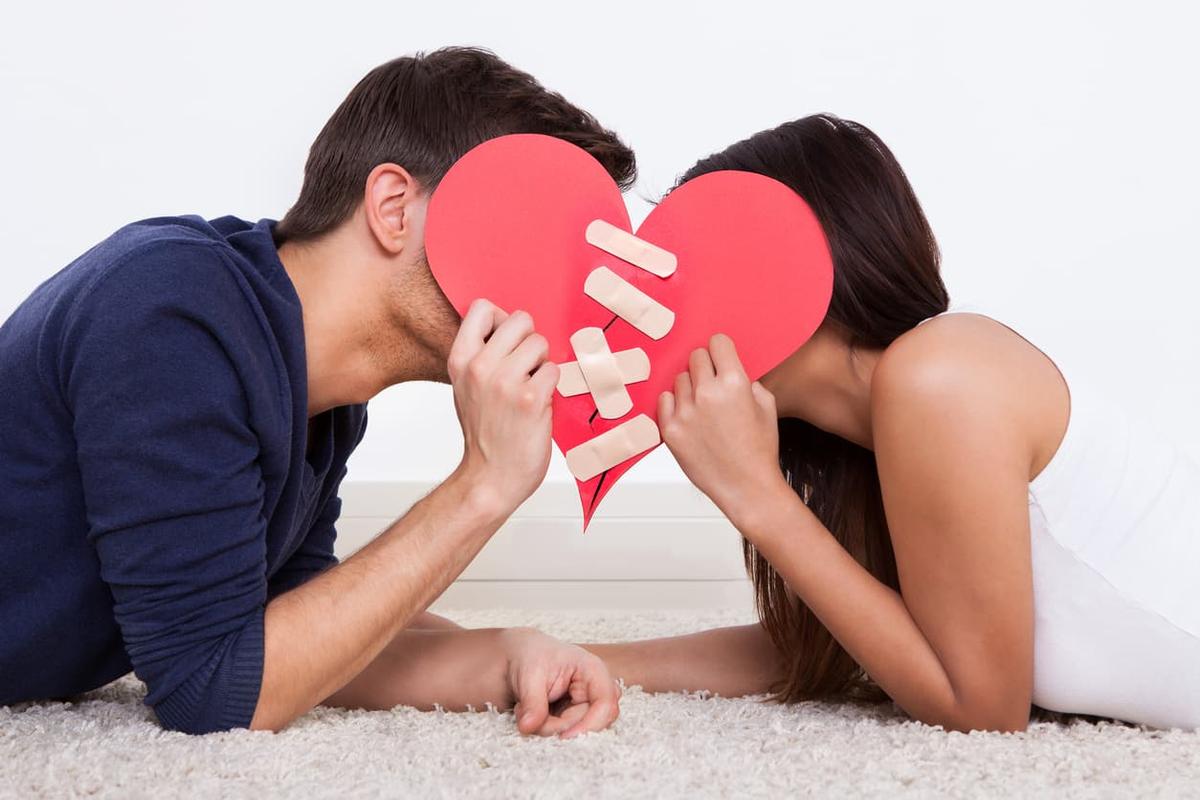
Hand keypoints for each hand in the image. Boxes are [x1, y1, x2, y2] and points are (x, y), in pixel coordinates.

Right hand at [447, 299, 558, 514]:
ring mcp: (505, 382)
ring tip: (532, 388)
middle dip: (529, 342)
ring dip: (543, 364)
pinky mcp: (530, 399)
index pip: (481, 308)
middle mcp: (479, 367)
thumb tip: (505, 320)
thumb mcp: (466, 386)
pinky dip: (553, 385)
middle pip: (520, 320)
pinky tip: (540, 404)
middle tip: (525, 369)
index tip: (507, 342)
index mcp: (460, 360)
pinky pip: (554, 370)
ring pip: (541, 343)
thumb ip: (481, 353)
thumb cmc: (485, 432)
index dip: (502, 320)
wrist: (491, 477)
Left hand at [500, 627, 619, 738]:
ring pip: (575, 731)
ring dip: (548, 727)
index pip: (605, 704)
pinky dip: (546, 729)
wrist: (517, 658)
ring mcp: (586, 705)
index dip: (588, 725)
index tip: (562, 736)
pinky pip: (564, 733)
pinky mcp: (574, 717)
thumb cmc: (530, 656)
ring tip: (527, 709)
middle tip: (529, 715)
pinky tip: (532, 714)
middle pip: (590, 723)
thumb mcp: (528, 675)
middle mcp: (595, 689)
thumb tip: (528, 727)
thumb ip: (533, 703)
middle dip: (558, 726)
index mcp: (593, 670)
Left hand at [659, 334, 788, 523]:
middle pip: (696, 357)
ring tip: (703, 408)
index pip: (717, 342)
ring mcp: (686, 412)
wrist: (746, 487)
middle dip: (705, 366)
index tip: (720, 356)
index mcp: (735, 383)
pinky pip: (664, 400)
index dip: (720, 349)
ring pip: (679, 379)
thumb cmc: (759, 449)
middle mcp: (708, 393)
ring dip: (690, 387)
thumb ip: (747, 380)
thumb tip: (727, 367)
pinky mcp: (670, 429)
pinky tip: (689, 417)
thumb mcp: (767, 406)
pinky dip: (674, 405)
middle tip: (712, 384)